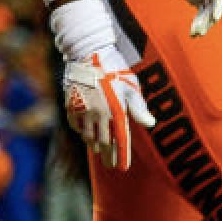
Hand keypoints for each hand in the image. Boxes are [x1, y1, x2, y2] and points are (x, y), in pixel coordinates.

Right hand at [63, 45, 155, 167]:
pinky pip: (76, 124)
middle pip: (104, 142)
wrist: (87, 52)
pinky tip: (85, 133)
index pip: (120, 140)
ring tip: (98, 150)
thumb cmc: (113, 67)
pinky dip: (81, 131)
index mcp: (116, 110)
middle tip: (110, 164)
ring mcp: (83, 110)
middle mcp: (99, 114)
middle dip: (108, 155)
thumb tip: (150, 124)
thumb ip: (139, 107)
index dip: (122, 156)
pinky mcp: (71, 104)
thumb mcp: (131, 86)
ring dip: (94, 144)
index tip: (122, 168)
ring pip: (88, 135)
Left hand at [141, 0, 221, 36]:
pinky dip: (198, 20)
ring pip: (208, 8)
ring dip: (204, 22)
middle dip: (210, 17)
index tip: (215, 17)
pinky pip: (199, 9)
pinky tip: (193, 32)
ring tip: (195, 34)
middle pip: (215, 1)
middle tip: (201, 30)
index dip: (219, 3)